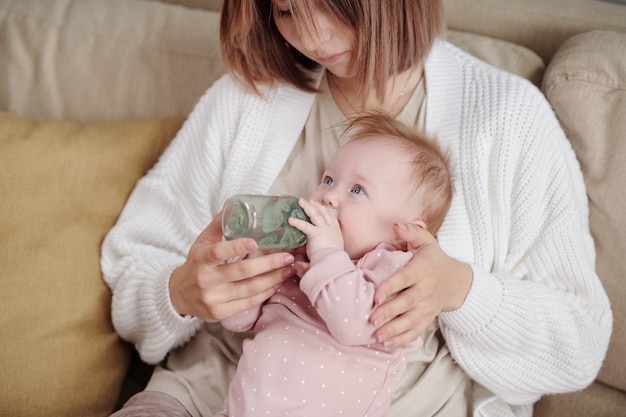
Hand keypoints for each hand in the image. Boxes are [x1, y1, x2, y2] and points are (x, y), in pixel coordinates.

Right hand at [169, 211, 295, 321]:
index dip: (237, 248)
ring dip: (273, 278)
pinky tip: (277, 283)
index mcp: (202, 259)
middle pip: (242, 272)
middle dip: (269, 264)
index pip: (219, 252)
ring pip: (249, 289)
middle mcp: (207, 279)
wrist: (179, 294)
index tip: (255, 242)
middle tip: (288, 256)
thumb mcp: (202, 242)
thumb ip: (218, 224)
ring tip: (289, 269)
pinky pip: (248, 302)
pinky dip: (265, 293)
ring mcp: (214, 298)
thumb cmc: (196, 264)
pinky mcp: (221, 312)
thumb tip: (232, 203)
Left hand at [288, 198, 343, 262]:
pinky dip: (297, 222)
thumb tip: (314, 249)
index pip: (330, 217)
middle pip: (323, 212)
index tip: (319, 206)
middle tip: (310, 200)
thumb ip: (323, 245)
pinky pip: (305, 225)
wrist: (332, 261)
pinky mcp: (315, 233)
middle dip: (316, 205)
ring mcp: (324, 229)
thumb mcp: (331, 249)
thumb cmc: (331, 258)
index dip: (324, 211)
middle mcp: (331, 228)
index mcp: (335, 231)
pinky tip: (290, 220)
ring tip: (300, 201)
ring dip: (308, 207)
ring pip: (315, 214)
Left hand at [370, 223, 472, 346]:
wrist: (457, 282)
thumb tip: (396, 225)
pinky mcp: (428, 318)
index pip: (405, 279)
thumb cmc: (434, 259)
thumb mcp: (426, 242)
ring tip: (378, 336)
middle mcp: (426, 290)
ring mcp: (428, 306)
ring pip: (411, 321)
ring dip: (394, 330)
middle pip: (407, 303)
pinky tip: (388, 344)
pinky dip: (402, 339)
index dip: (391, 287)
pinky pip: (416, 331)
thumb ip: (411, 232)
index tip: (376, 296)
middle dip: (390, 313)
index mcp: (423, 270)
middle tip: (372, 319)